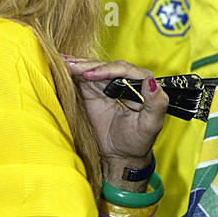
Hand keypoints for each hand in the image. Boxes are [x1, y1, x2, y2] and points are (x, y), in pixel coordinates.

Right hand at [62, 56, 167, 173]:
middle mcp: (124, 80)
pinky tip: (61, 66)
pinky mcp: (93, 90)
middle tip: (71, 66)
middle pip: (106, 66)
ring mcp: (107, 84)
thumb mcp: (151, 125)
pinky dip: (71, 72)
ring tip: (63, 62)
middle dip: (88, 65)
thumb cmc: (138, 141)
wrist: (120, 154)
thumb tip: (152, 82)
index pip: (125, 70)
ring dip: (77, 64)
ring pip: (93, 68)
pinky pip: (82, 78)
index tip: (91, 75)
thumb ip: (156, 103)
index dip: (108, 70)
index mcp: (141, 84)